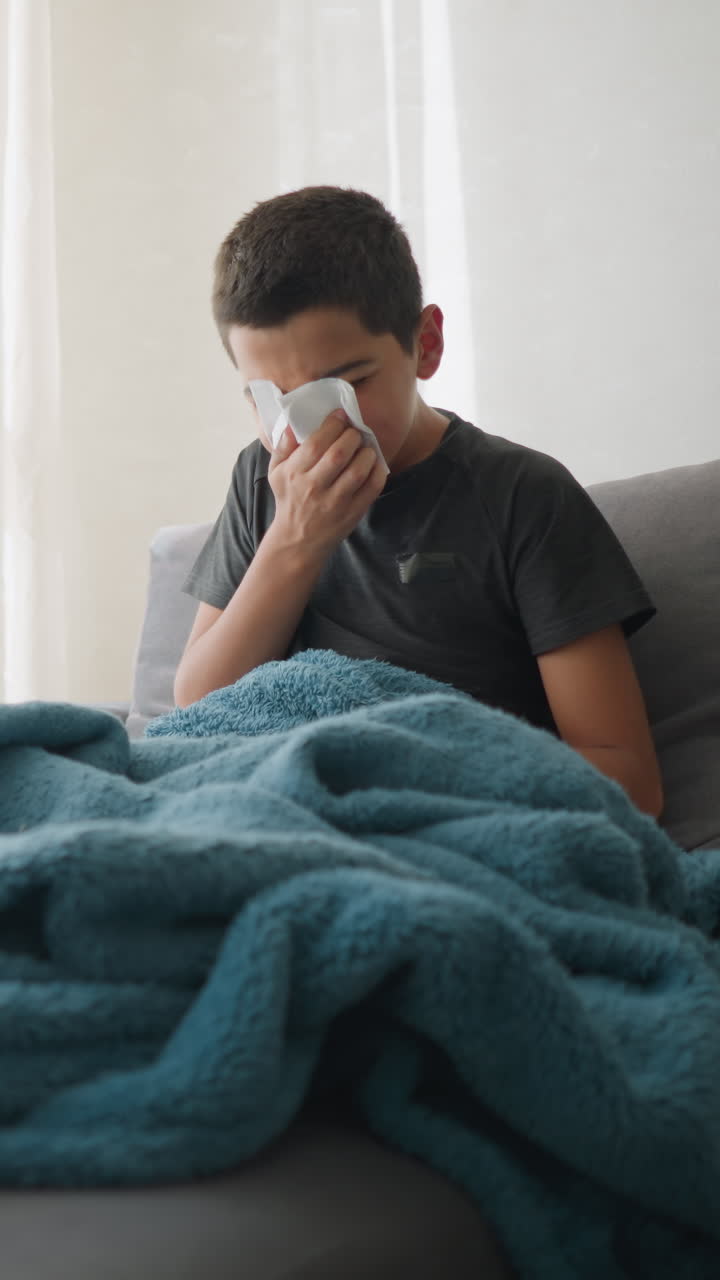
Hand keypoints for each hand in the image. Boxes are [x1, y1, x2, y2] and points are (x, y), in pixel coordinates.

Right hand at [266, 409, 385, 555]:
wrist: (298, 540)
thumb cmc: (289, 500)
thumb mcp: (276, 473)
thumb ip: (283, 447)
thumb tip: (292, 423)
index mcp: (294, 474)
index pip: (315, 443)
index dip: (332, 425)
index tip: (341, 416)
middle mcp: (314, 487)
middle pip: (339, 454)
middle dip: (352, 436)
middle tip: (355, 433)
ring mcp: (335, 502)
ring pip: (358, 471)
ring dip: (367, 453)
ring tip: (366, 448)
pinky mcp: (352, 512)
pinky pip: (372, 488)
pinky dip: (378, 472)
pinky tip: (375, 464)